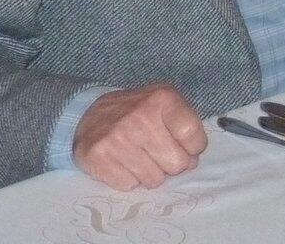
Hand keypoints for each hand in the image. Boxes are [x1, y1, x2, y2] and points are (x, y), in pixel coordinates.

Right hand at [72, 85, 207, 190]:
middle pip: (177, 163)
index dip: (194, 147)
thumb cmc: (139, 112)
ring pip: (154, 179)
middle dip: (173, 164)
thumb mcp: (167, 104)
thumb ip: (186, 126)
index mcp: (162, 99)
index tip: (187, 147)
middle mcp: (140, 117)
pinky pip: (129, 185)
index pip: (192, 135)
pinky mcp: (98, 157)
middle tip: (162, 156)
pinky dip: (130, 179)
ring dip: (152, 174)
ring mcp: (117, 138)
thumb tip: (192, 162)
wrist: (91, 115)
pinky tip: (124, 164)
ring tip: (143, 159)